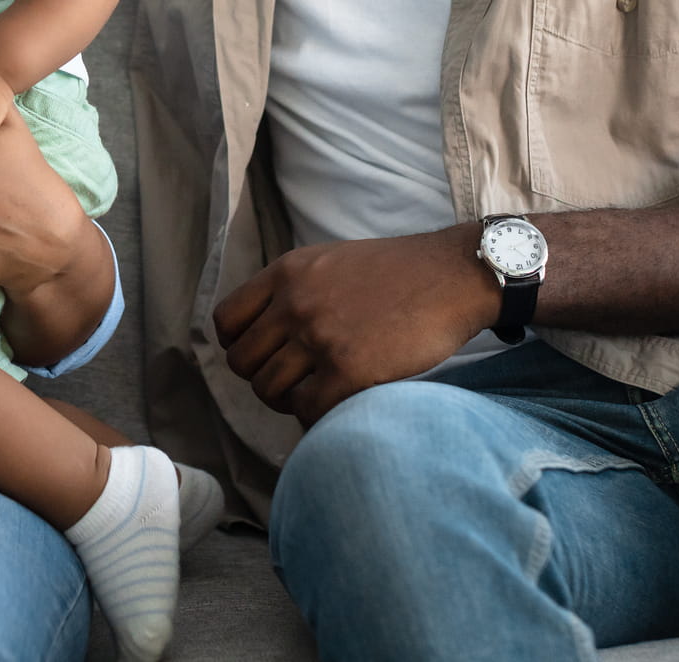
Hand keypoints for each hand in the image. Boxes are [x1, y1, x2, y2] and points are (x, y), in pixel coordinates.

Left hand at [211, 227, 500, 426]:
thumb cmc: (396, 274)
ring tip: (318, 392)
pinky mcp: (350, 371)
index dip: (240, 346)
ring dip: (289, 400)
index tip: (267, 355)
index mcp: (286, 273)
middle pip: (243, 363)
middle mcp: (295, 303)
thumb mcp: (329, 261)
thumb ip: (291, 290)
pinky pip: (306, 411)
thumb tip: (259, 334)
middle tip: (295, 380)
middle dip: (264, 378)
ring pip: (269, 391)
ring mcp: (321, 337)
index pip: (225, 322)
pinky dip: (316, 416)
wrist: (453, 276)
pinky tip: (338, 403)